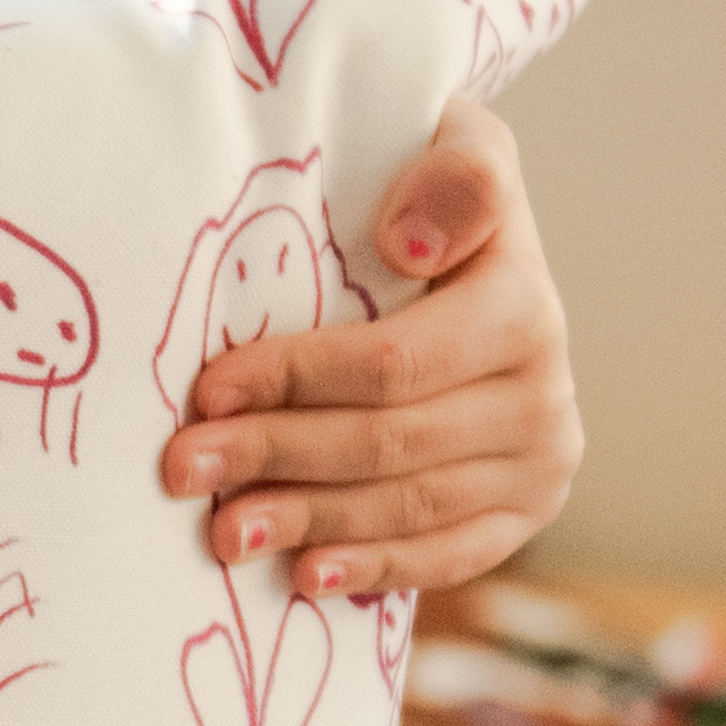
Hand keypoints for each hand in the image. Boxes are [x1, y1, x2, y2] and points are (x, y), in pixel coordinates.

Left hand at [160, 98, 582, 605]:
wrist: (477, 264)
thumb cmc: (430, 202)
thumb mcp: (454, 147)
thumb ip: (454, 174)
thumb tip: (411, 242)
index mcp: (522, 307)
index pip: (392, 362)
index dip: (295, 380)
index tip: (206, 390)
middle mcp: (544, 390)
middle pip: (388, 442)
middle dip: (274, 456)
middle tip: (181, 470)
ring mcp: (543, 458)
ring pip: (409, 506)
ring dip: (307, 522)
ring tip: (220, 531)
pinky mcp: (528, 508)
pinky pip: (449, 555)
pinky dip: (374, 569)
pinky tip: (303, 578)